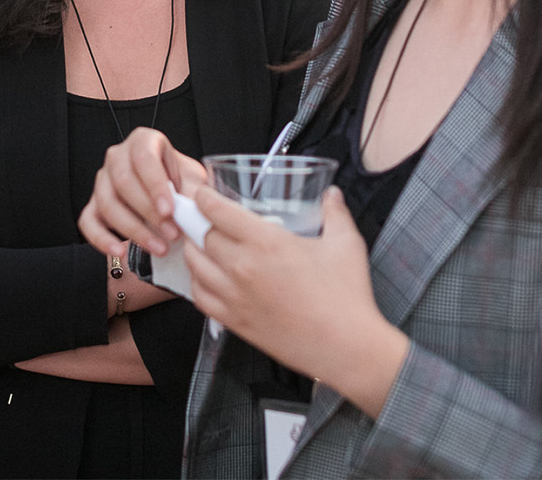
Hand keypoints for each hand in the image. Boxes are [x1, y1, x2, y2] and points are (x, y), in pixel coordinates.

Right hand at [78, 126, 206, 256]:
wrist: (170, 195)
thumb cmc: (181, 182)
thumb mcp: (193, 179)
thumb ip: (194, 190)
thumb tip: (195, 209)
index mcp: (143, 141)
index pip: (144, 159)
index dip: (155, 185)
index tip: (169, 210)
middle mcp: (117, 157)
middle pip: (124, 182)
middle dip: (148, 212)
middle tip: (172, 234)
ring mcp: (102, 180)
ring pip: (107, 204)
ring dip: (134, 230)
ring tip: (159, 248)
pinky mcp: (92, 204)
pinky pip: (88, 222)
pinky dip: (102, 240)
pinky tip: (120, 252)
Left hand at [185, 187, 408, 416]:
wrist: (346, 348)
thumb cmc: (347, 297)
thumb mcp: (346, 244)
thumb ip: (335, 213)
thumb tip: (332, 195)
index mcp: (266, 242)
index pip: (218, 212)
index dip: (204, 198)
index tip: (203, 193)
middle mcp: (243, 267)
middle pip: (201, 235)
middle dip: (199, 221)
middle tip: (201, 215)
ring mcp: (235, 296)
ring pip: (195, 265)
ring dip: (194, 250)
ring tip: (200, 243)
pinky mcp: (235, 321)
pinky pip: (201, 298)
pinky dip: (197, 283)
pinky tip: (206, 277)